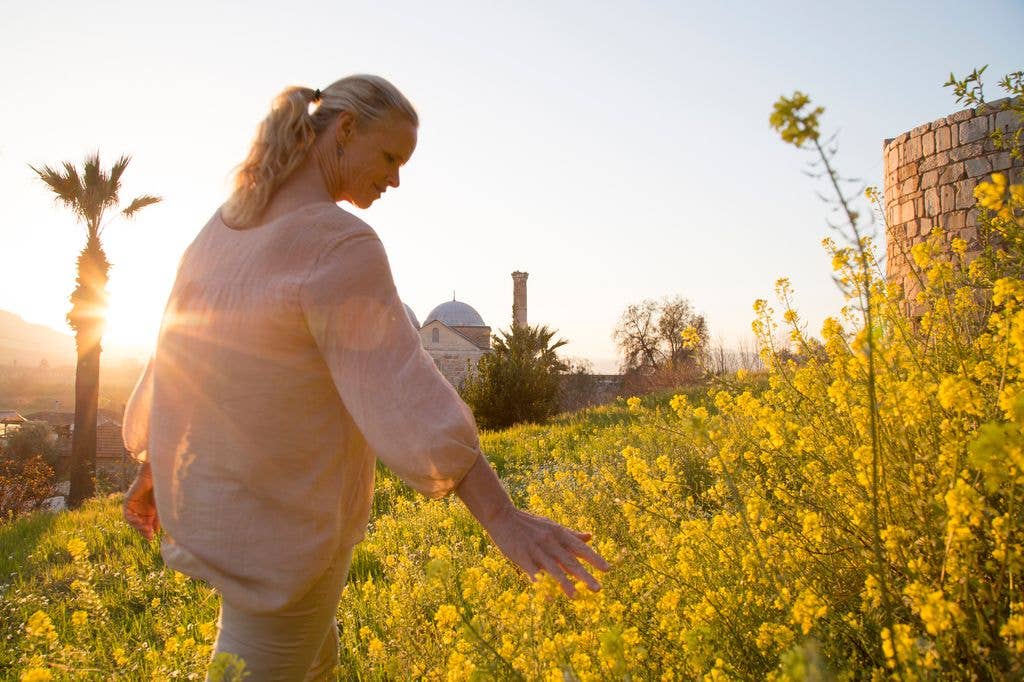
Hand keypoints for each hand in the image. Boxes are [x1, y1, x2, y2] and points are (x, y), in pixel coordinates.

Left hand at [123, 463, 159, 540]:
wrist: (156, 478)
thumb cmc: (160, 491)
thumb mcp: (159, 508)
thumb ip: (156, 519)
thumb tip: (156, 531)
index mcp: (147, 511)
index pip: (144, 525)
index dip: (147, 532)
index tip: (152, 537)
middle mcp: (139, 509)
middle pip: (138, 524)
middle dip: (143, 530)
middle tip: (149, 536)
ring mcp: (133, 506)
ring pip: (132, 520)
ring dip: (137, 526)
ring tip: (145, 529)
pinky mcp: (127, 501)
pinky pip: (127, 514)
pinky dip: (132, 519)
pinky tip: (138, 521)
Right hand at [484, 505, 609, 597]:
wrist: (502, 516)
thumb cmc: (529, 523)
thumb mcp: (552, 526)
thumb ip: (571, 534)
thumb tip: (590, 537)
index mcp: (559, 533)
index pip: (580, 548)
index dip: (594, 558)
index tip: (607, 570)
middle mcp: (550, 541)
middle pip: (570, 561)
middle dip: (584, 575)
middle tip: (597, 589)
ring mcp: (535, 549)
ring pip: (553, 568)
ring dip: (565, 583)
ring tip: (575, 597)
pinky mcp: (521, 556)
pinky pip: (532, 572)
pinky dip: (540, 582)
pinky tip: (546, 595)